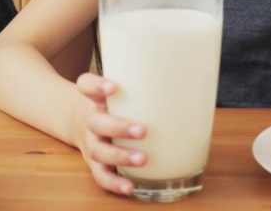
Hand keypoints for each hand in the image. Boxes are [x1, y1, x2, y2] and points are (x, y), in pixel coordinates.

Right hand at [72, 72, 145, 194]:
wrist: (79, 122)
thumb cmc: (113, 105)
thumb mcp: (121, 91)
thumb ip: (145, 86)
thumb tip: (191, 84)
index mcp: (96, 98)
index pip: (86, 85)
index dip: (97, 86)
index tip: (113, 87)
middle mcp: (91, 120)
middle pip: (97, 122)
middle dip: (119, 127)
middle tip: (142, 130)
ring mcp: (92, 143)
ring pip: (99, 151)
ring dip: (120, 156)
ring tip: (143, 159)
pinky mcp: (95, 163)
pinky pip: (101, 175)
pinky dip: (114, 182)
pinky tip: (130, 187)